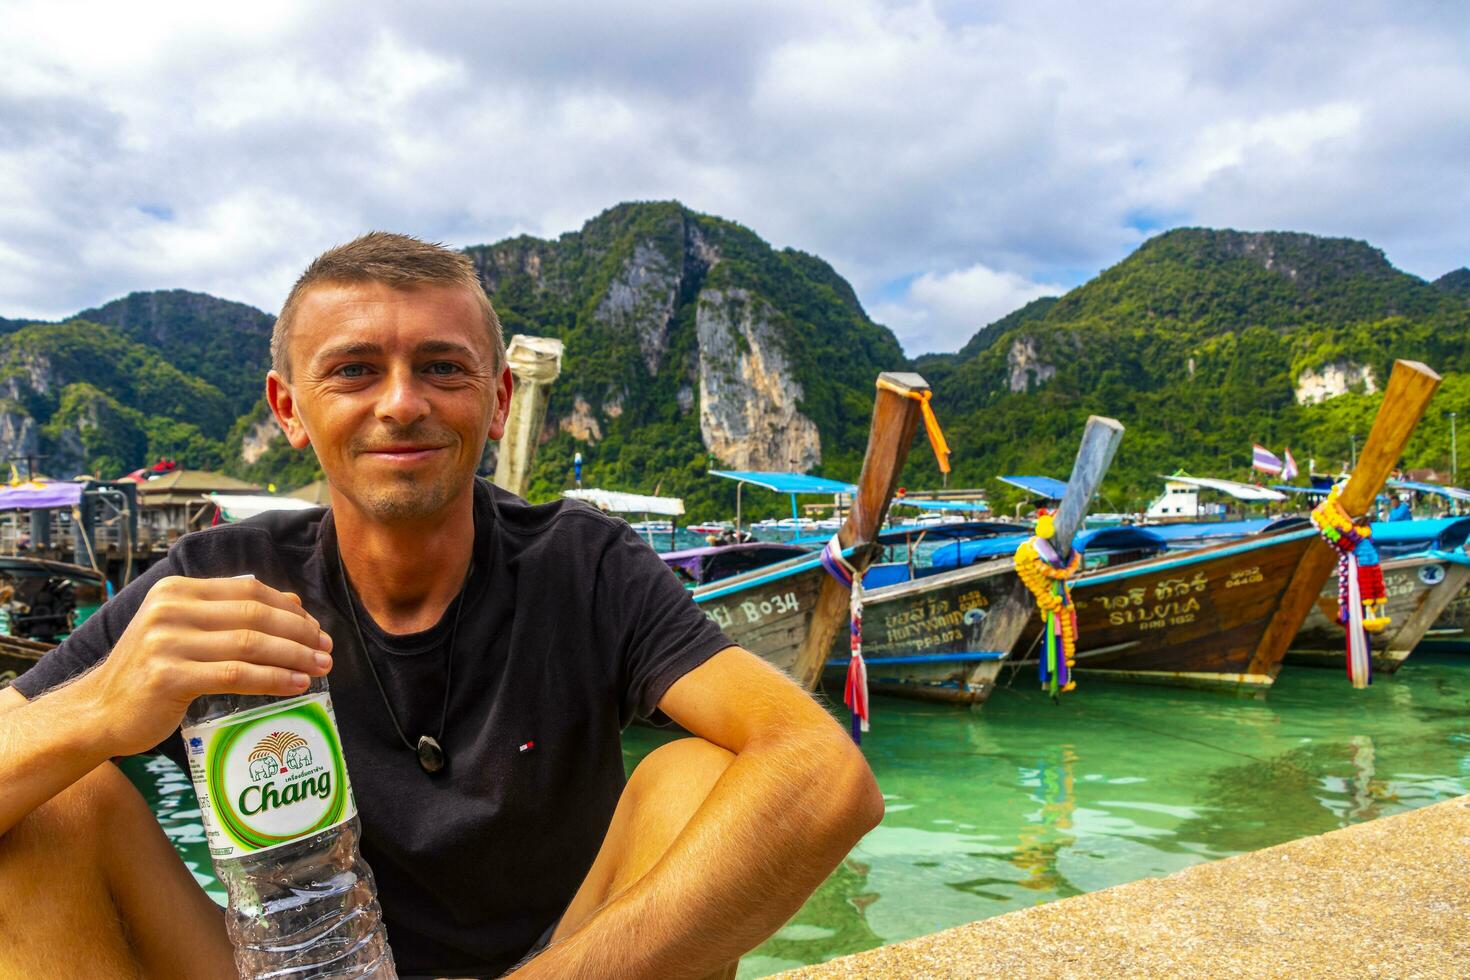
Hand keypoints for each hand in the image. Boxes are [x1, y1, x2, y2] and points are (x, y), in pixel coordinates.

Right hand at [74, 576, 333, 756]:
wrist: (98, 712)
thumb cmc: (150, 672)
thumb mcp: (182, 630)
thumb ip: (227, 613)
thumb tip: (293, 602)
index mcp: (178, 590)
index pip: (249, 590)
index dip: (290, 609)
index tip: (317, 629)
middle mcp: (171, 609)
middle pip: (255, 614)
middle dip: (299, 632)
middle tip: (326, 650)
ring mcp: (166, 642)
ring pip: (250, 644)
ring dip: (294, 656)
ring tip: (321, 668)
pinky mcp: (168, 676)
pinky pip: (235, 675)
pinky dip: (273, 679)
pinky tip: (296, 686)